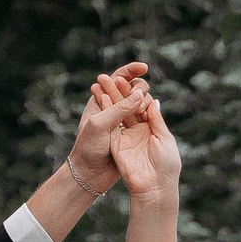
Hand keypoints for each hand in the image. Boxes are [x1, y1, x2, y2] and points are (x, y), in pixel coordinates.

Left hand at [69, 62, 144, 196]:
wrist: (89, 174)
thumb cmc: (88, 148)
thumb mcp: (100, 124)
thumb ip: (119, 108)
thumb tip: (140, 94)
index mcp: (100, 99)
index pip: (118, 77)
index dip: (131, 70)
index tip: (145, 67)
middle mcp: (112, 107)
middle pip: (133, 88)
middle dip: (140, 88)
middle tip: (141, 99)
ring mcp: (122, 120)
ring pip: (139, 103)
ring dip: (144, 102)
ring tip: (143, 110)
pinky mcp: (130, 133)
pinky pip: (143, 118)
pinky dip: (148, 114)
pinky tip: (151, 115)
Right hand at [111, 84, 179, 206]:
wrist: (154, 187)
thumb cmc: (166, 165)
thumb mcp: (165, 139)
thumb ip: (156, 120)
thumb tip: (152, 100)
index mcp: (152, 129)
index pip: (141, 105)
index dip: (134, 93)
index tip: (129, 79)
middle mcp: (138, 131)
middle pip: (127, 107)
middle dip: (119, 92)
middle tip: (110, 77)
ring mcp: (126, 138)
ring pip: (117, 114)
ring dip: (110, 98)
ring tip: (101, 82)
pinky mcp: (116, 145)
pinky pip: (111, 126)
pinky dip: (106, 112)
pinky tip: (101, 98)